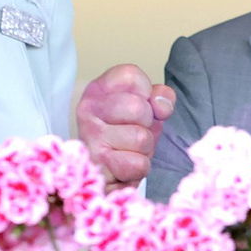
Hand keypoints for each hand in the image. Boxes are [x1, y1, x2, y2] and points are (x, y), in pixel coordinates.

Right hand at [76, 63, 174, 191]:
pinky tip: (124, 166)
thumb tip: (162, 105)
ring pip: (141, 138)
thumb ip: (160, 98)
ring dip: (144, 149)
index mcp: (99, 89)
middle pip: (137, 107)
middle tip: (134, 131)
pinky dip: (139, 168)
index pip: (131, 75)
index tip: (140, 105)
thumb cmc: (126, 137)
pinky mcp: (97, 164)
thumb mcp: (146, 110)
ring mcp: (90, 136)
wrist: (105, 175)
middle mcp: (89, 109)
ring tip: (129, 150)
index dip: (146, 92)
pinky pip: (138, 164)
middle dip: (147, 124)